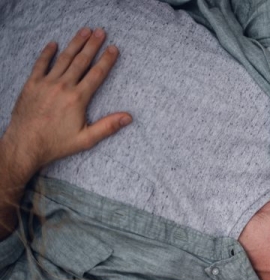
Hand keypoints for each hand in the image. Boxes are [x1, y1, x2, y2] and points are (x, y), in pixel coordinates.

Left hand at [1, 28, 130, 171]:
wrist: (25, 144)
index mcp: (78, 98)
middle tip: (101, 32)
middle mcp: (63, 86)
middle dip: (92, 45)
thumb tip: (129, 117)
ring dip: (75, 44)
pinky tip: (53, 44)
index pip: (96, 74)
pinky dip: (47, 53)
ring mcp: (46, 83)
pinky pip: (40, 64)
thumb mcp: (87, 139)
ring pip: (64, 59)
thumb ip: (108, 126)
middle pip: (81, 61)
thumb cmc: (56, 143)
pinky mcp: (32, 84)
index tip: (114, 48)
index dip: (106, 60)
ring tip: (84, 31)